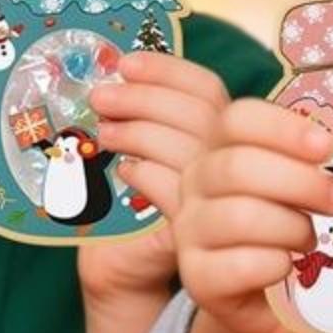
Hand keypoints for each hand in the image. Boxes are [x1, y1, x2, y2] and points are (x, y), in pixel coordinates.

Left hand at [75, 52, 227, 303]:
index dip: (168, 70)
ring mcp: (219, 195)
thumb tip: (115, 73)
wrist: (127, 269)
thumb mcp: (143, 152)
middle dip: (143, 97)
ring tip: (104, 132)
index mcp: (225, 132)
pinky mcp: (197, 233)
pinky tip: (124, 171)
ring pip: (187, 149)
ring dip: (138, 132)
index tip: (126, 63)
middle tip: (100, 96)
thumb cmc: (128, 202)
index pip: (206, 87)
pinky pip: (175, 193)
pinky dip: (146, 174)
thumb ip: (146, 118)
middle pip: (197, 112)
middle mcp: (231, 159)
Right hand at [174, 97, 332, 332]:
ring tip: (309, 240)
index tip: (326, 147)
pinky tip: (286, 267)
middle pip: (237, 166)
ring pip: (239, 216)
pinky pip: (241, 265)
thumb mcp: (295, 190)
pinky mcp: (197, 278)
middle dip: (300, 182)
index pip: (237, 120)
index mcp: (219, 149)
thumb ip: (307, 167)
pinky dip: (276, 265)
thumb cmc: (284, 229)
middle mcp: (195, 184)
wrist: (266, 296)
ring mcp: (189, 232)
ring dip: (291, 227)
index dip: (283, 128)